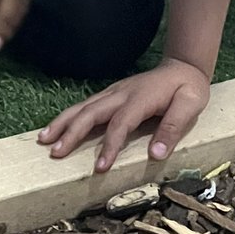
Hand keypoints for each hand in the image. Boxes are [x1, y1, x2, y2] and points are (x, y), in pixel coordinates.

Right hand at [38, 58, 210, 171]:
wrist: (183, 66)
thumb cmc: (188, 89)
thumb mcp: (190, 105)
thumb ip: (173, 127)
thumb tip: (156, 154)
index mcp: (140, 98)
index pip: (120, 124)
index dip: (109, 145)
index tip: (100, 167)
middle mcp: (121, 93)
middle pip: (91, 112)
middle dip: (72, 133)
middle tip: (55, 153)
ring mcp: (113, 92)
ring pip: (82, 107)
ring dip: (62, 123)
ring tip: (43, 140)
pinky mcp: (109, 95)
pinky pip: (84, 106)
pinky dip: (67, 117)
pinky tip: (54, 129)